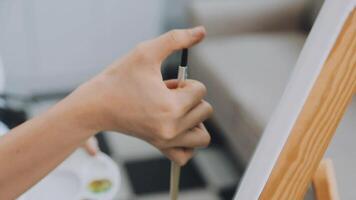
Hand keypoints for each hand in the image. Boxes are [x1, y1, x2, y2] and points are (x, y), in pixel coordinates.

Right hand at [65, 26, 211, 165]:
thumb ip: (176, 38)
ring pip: (203, 136)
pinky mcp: (160, 148)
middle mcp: (172, 129)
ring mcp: (166, 142)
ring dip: (194, 120)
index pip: (201, 90)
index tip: (164, 84)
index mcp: (171, 107)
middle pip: (206, 111)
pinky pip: (186, 156)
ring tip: (174, 111)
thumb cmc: (119, 78)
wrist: (96, 105)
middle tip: (166, 95)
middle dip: (189, 98)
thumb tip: (202, 31)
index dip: (184, 82)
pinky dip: (187, 143)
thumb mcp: (146, 52)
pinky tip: (176, 128)